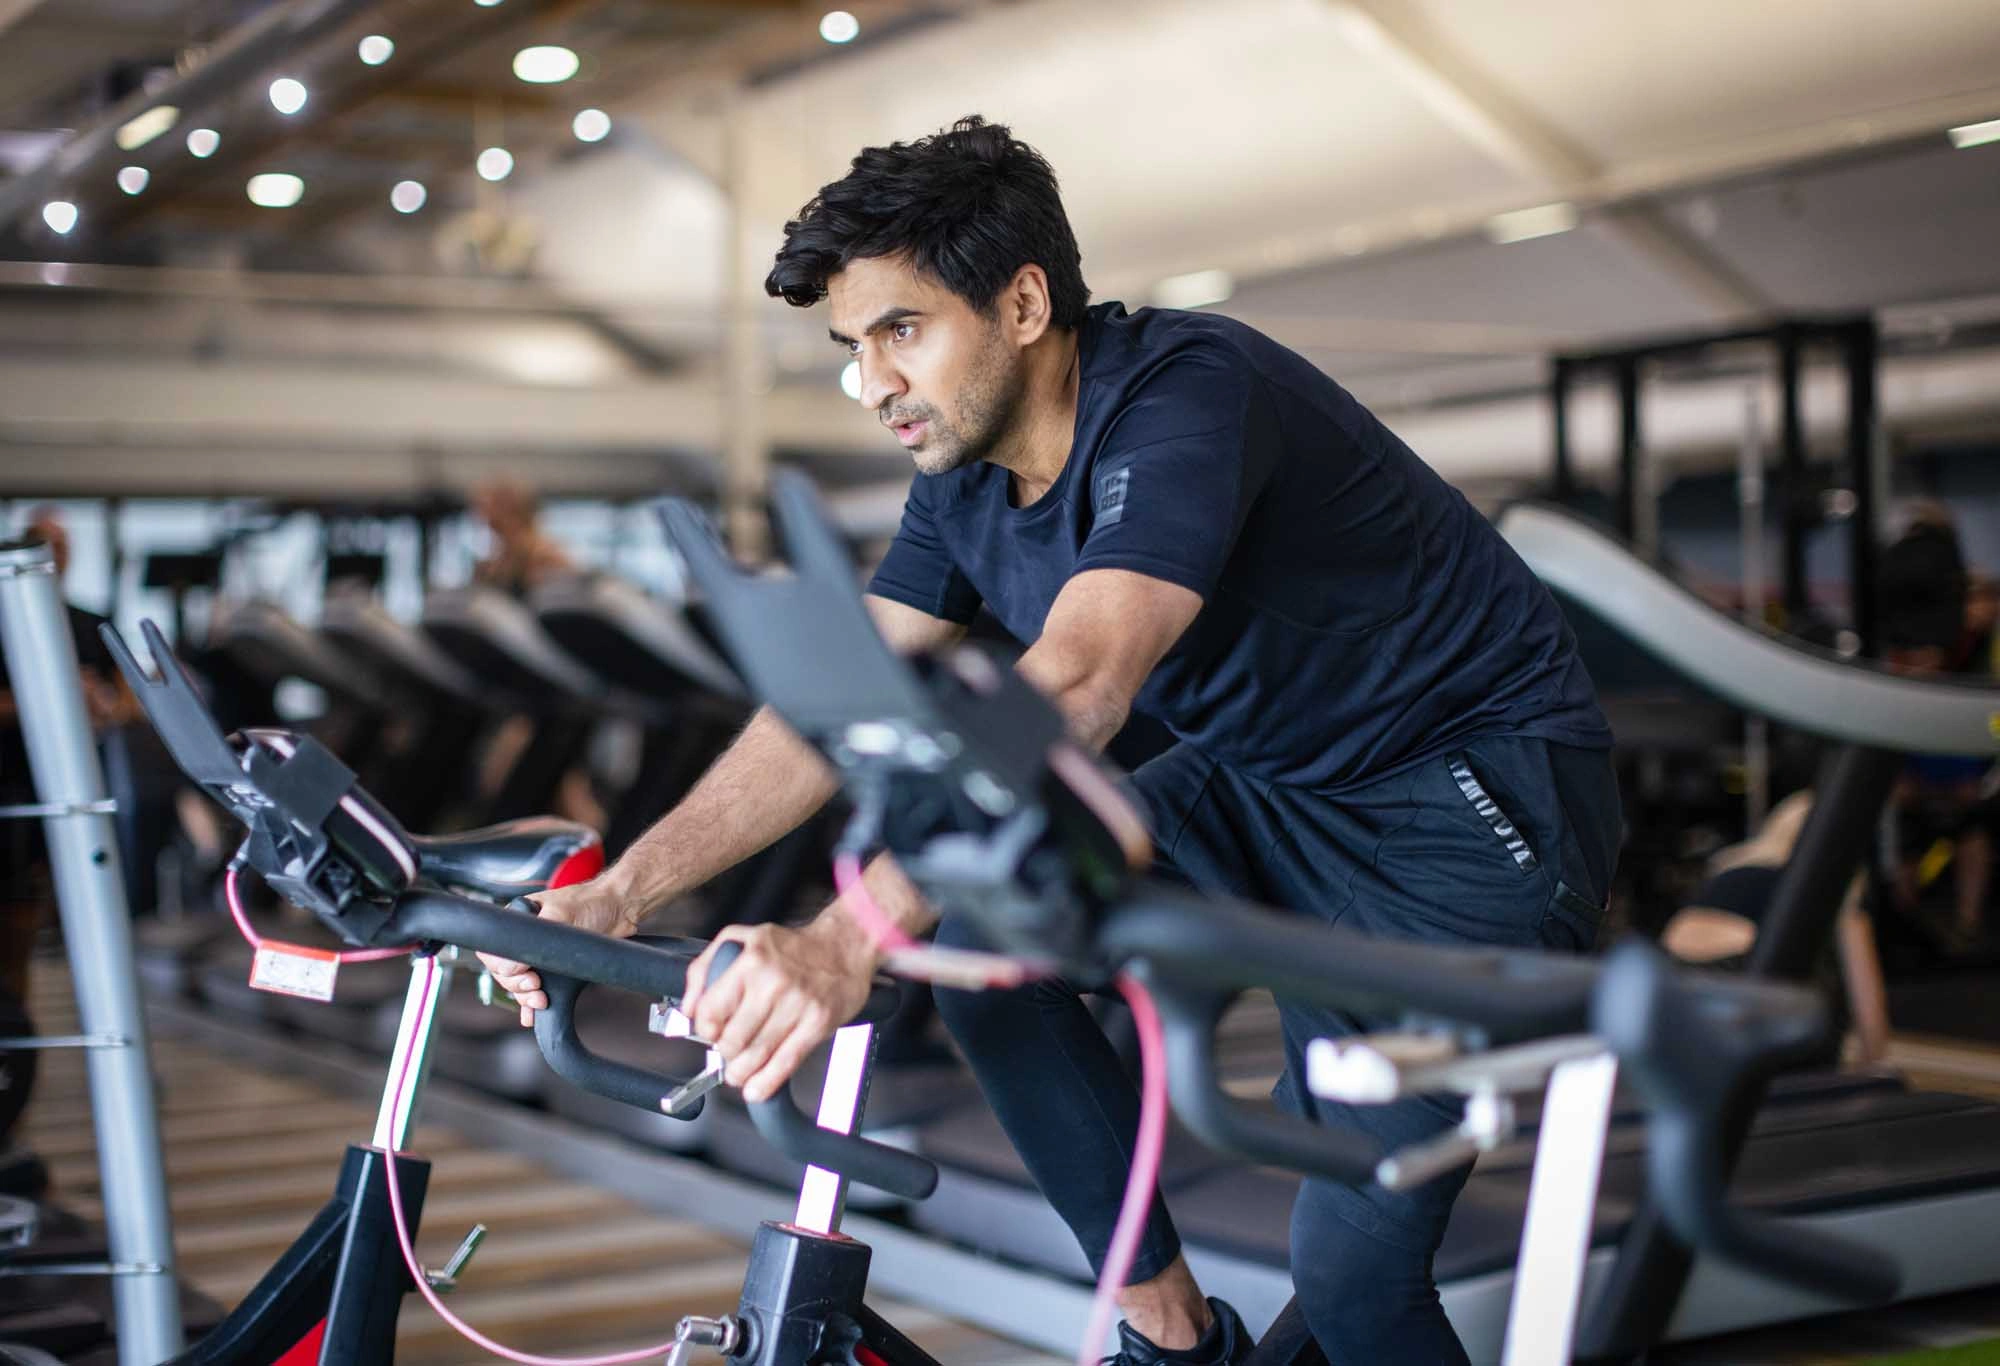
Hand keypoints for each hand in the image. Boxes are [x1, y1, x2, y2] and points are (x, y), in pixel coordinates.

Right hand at [477, 875, 645, 1026]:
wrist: (620, 910)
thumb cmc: (591, 902)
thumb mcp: (562, 912)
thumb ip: (536, 933)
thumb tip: (515, 960)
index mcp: (518, 922)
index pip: (494, 953)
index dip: (505, 969)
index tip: (526, 974)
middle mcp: (524, 940)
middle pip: (504, 974)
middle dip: (518, 986)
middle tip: (537, 988)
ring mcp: (538, 956)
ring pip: (518, 986)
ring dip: (526, 998)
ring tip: (541, 1001)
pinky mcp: (554, 970)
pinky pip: (534, 991)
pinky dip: (531, 1005)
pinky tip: (532, 1015)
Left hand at [681, 919, 875, 1102]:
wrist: (844, 946)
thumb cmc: (792, 947)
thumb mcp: (741, 939)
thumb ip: (705, 968)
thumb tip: (687, 1007)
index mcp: (750, 961)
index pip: (711, 1010)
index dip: (705, 1030)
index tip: (710, 1033)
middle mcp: (772, 982)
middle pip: (732, 1039)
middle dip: (724, 1054)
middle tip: (728, 1053)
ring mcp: (797, 1004)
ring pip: (756, 1055)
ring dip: (740, 1073)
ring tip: (738, 1073)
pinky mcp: (818, 1023)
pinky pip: (786, 1062)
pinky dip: (767, 1082)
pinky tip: (756, 1088)